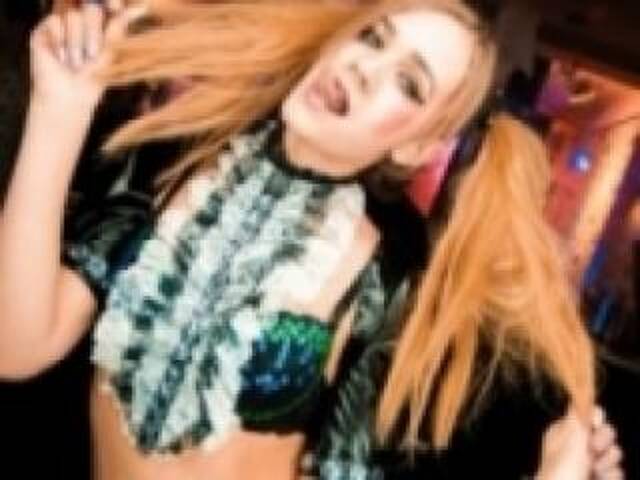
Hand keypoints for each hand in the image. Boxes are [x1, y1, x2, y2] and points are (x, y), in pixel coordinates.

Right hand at [29, 1, 146, 109]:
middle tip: (92, 54)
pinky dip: (60, 40)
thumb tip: (137, 9)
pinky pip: (54, 20)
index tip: (116, 10)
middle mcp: (78, 22)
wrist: (69, 96)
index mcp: (96, 27)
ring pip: (73, 15)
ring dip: (77, 41)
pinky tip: (60, 58)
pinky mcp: (43, 31)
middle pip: (89, 7)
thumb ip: (118, 29)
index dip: (110, 7)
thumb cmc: (93, 79)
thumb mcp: (110, 52)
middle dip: (93, 32)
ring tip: (75, 63)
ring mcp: (60, 25)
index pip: (103, 8)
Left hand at [536, 405, 624, 479]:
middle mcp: (576, 447)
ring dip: (609, 463)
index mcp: (564, 432)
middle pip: (605, 434)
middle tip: (594, 451)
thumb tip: (582, 393)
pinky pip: (615, 473)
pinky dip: (610, 477)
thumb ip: (579, 416)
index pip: (586, 416)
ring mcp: (587, 466)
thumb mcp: (570, 438)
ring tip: (595, 470)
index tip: (595, 425)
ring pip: (613, 456)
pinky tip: (600, 479)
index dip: (596, 420)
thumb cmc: (561, 472)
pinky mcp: (598, 479)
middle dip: (605, 443)